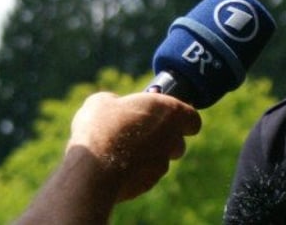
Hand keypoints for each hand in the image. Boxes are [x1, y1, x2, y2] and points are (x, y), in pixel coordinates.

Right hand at [67, 91, 201, 201]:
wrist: (93, 168)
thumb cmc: (101, 127)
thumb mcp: (103, 101)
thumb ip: (117, 102)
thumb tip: (114, 107)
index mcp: (169, 112)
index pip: (192, 118)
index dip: (181, 117)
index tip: (165, 115)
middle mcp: (172, 139)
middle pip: (178, 141)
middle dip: (163, 138)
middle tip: (139, 131)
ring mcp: (161, 165)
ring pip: (161, 159)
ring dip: (146, 155)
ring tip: (119, 150)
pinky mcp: (148, 184)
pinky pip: (144, 174)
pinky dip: (134, 170)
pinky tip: (113, 166)